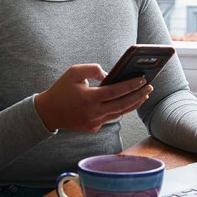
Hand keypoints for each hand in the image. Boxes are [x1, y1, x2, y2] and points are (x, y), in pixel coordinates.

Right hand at [34, 64, 152, 131]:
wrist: (47, 113)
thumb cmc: (61, 89)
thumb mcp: (74, 72)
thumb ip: (92, 69)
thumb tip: (109, 74)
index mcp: (89, 98)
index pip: (116, 92)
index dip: (131, 85)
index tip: (143, 79)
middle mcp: (94, 113)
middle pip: (123, 105)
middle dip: (139, 95)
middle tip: (149, 86)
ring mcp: (94, 122)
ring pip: (119, 113)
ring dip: (133, 103)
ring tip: (144, 94)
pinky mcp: (93, 127)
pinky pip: (110, 117)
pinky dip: (120, 109)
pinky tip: (129, 101)